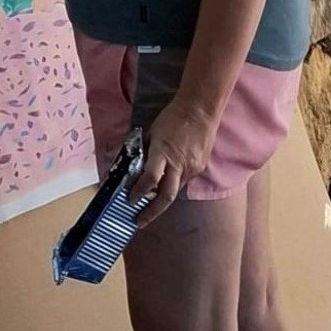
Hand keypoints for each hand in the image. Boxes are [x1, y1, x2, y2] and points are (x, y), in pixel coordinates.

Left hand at [129, 101, 219, 227]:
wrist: (200, 110)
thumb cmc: (171, 118)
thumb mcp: (150, 132)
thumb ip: (143, 151)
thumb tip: (132, 167)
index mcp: (163, 153)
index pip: (150, 179)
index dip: (138, 192)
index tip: (129, 200)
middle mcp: (179, 164)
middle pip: (166, 196)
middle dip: (151, 212)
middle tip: (138, 221)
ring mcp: (192, 168)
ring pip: (175, 191)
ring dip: (161, 201)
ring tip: (147, 209)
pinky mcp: (199, 168)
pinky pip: (183, 182)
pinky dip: (171, 187)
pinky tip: (163, 189)